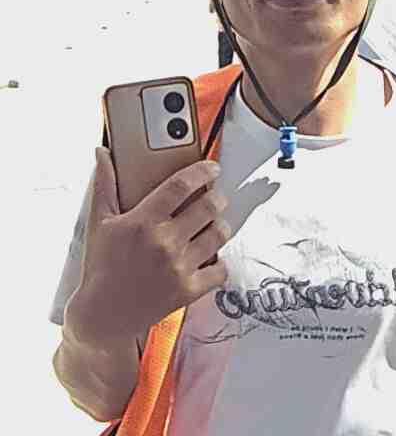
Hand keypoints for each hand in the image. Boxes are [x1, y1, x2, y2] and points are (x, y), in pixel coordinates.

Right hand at [74, 149, 229, 343]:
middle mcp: (164, 241)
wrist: (103, 315)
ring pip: (219, 234)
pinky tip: (211, 257)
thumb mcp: (100, 222)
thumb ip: (105, 184)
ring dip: (221, 225)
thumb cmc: (102, 267)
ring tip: (214, 224)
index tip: (212, 168)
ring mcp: (178, 267)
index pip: (181, 185)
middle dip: (218, 197)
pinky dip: (220, 262)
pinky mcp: (188, 290)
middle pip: (209, 206)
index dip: (202, 171)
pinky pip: (220, 270)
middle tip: (215, 197)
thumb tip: (102, 154)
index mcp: (144, 220)